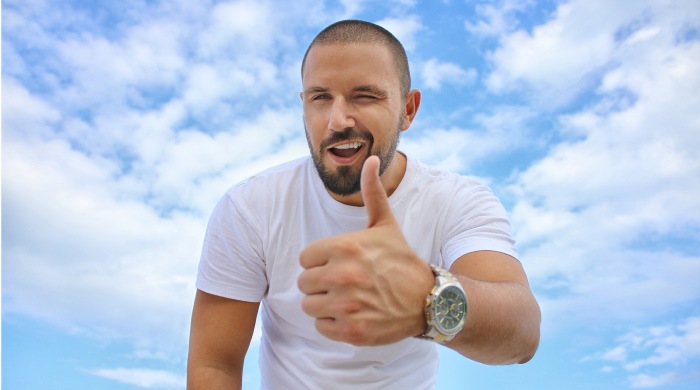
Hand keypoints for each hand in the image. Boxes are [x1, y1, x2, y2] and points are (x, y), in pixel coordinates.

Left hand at [298, 156, 433, 345]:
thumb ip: (372, 192)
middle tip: (345, 284)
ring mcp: (347, 305)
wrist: (429, 300)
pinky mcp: (351, 331)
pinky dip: (333, 324)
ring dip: (325, 305)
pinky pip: (320, 327)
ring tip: (349, 299)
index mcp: (344, 247)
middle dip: (321, 284)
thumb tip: (371, 157)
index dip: (321, 262)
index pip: (305, 258)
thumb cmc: (402, 260)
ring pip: (309, 306)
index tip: (341, 264)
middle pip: (304, 283)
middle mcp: (342, 275)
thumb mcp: (386, 224)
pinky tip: (354, 315)